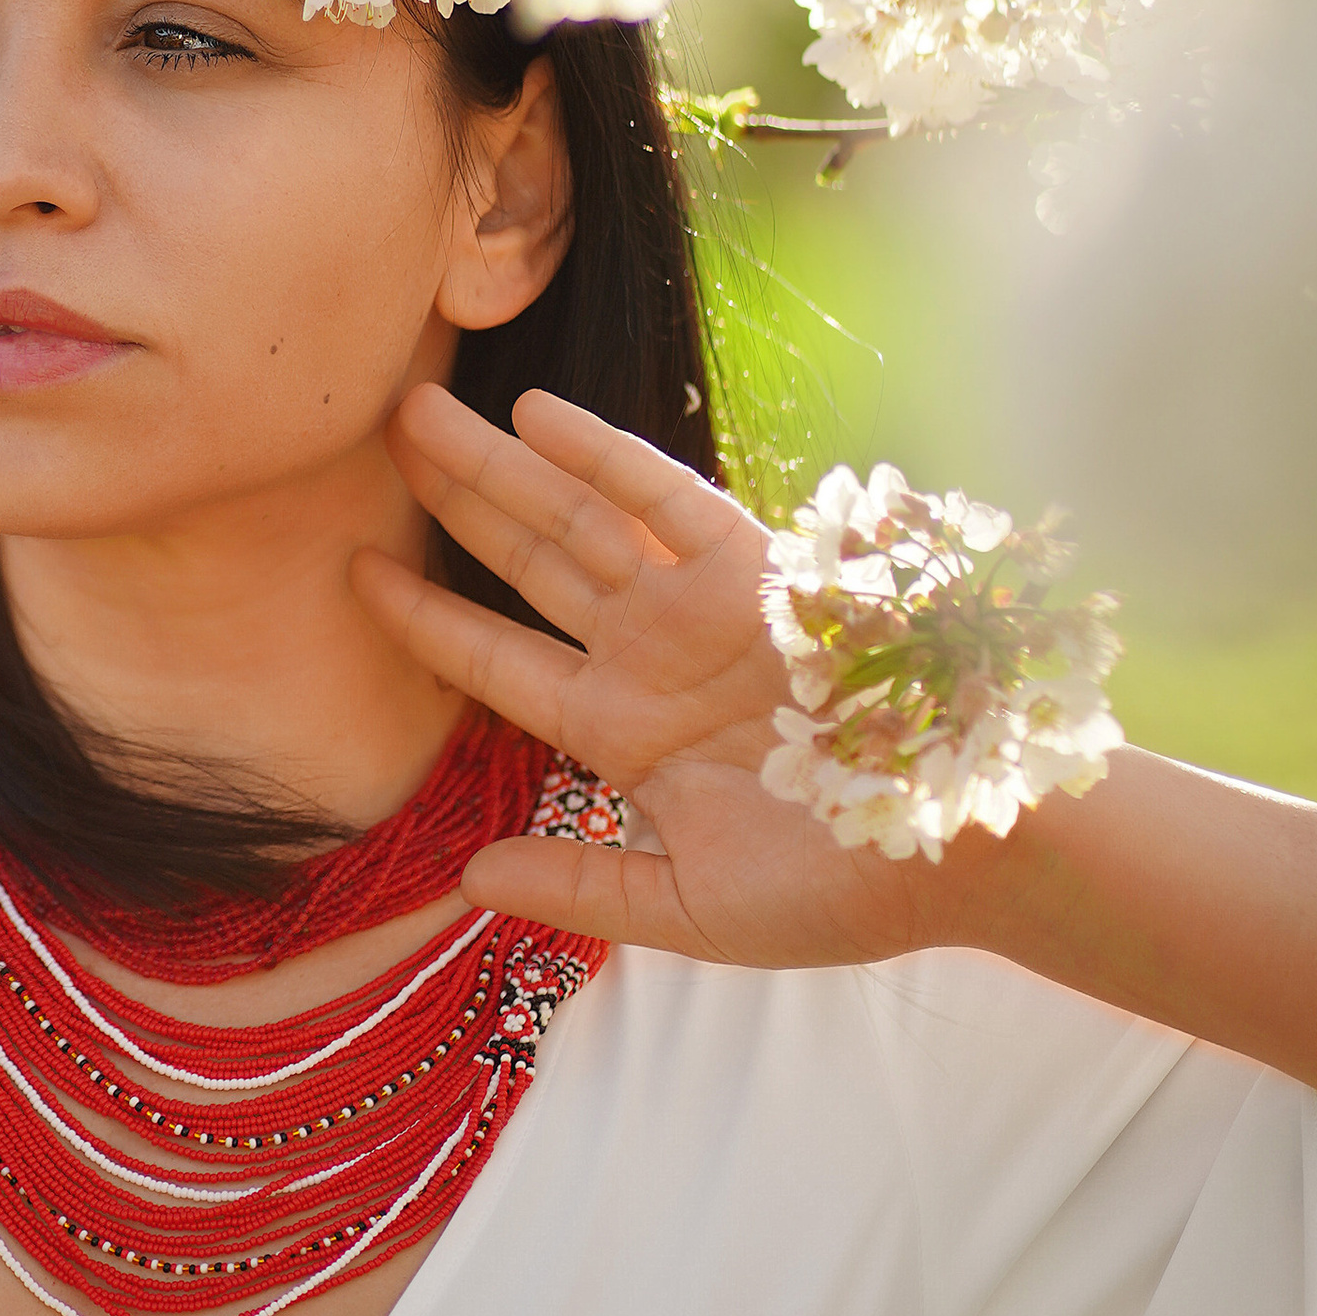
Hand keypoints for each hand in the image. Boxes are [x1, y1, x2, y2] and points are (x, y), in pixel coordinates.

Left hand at [351, 386, 934, 968]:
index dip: (423, 619)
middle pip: (522, 562)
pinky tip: (533, 415)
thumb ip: (580, 886)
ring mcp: (695, 608)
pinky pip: (663, 499)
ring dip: (496, 466)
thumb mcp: (690, 906)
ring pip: (573, 520)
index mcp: (623, 731)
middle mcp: (647, 657)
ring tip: (416, 409)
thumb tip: (466, 879)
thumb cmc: (842, 887)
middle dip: (449, 502)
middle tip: (370, 433)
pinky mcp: (754, 574)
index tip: (352, 575)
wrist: (964, 849)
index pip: (495, 664)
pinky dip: (602, 454)